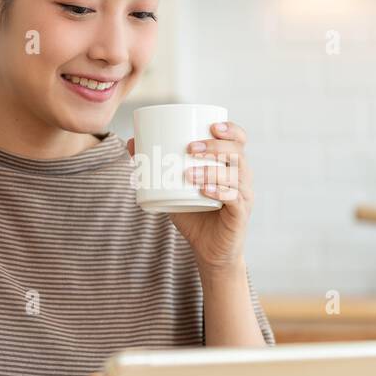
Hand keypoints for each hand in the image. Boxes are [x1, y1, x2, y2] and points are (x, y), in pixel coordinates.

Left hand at [127, 119, 253, 275]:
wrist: (208, 250)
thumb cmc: (194, 214)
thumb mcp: (173, 188)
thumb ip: (156, 167)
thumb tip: (132, 143)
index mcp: (230, 165)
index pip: (239, 140)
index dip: (231, 130)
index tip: (213, 126)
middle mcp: (242, 177)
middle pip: (237, 153)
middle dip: (216, 147)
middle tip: (191, 148)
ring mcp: (244, 195)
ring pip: (235, 175)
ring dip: (211, 171)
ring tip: (188, 173)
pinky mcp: (240, 214)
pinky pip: (234, 198)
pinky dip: (220, 192)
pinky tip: (205, 191)